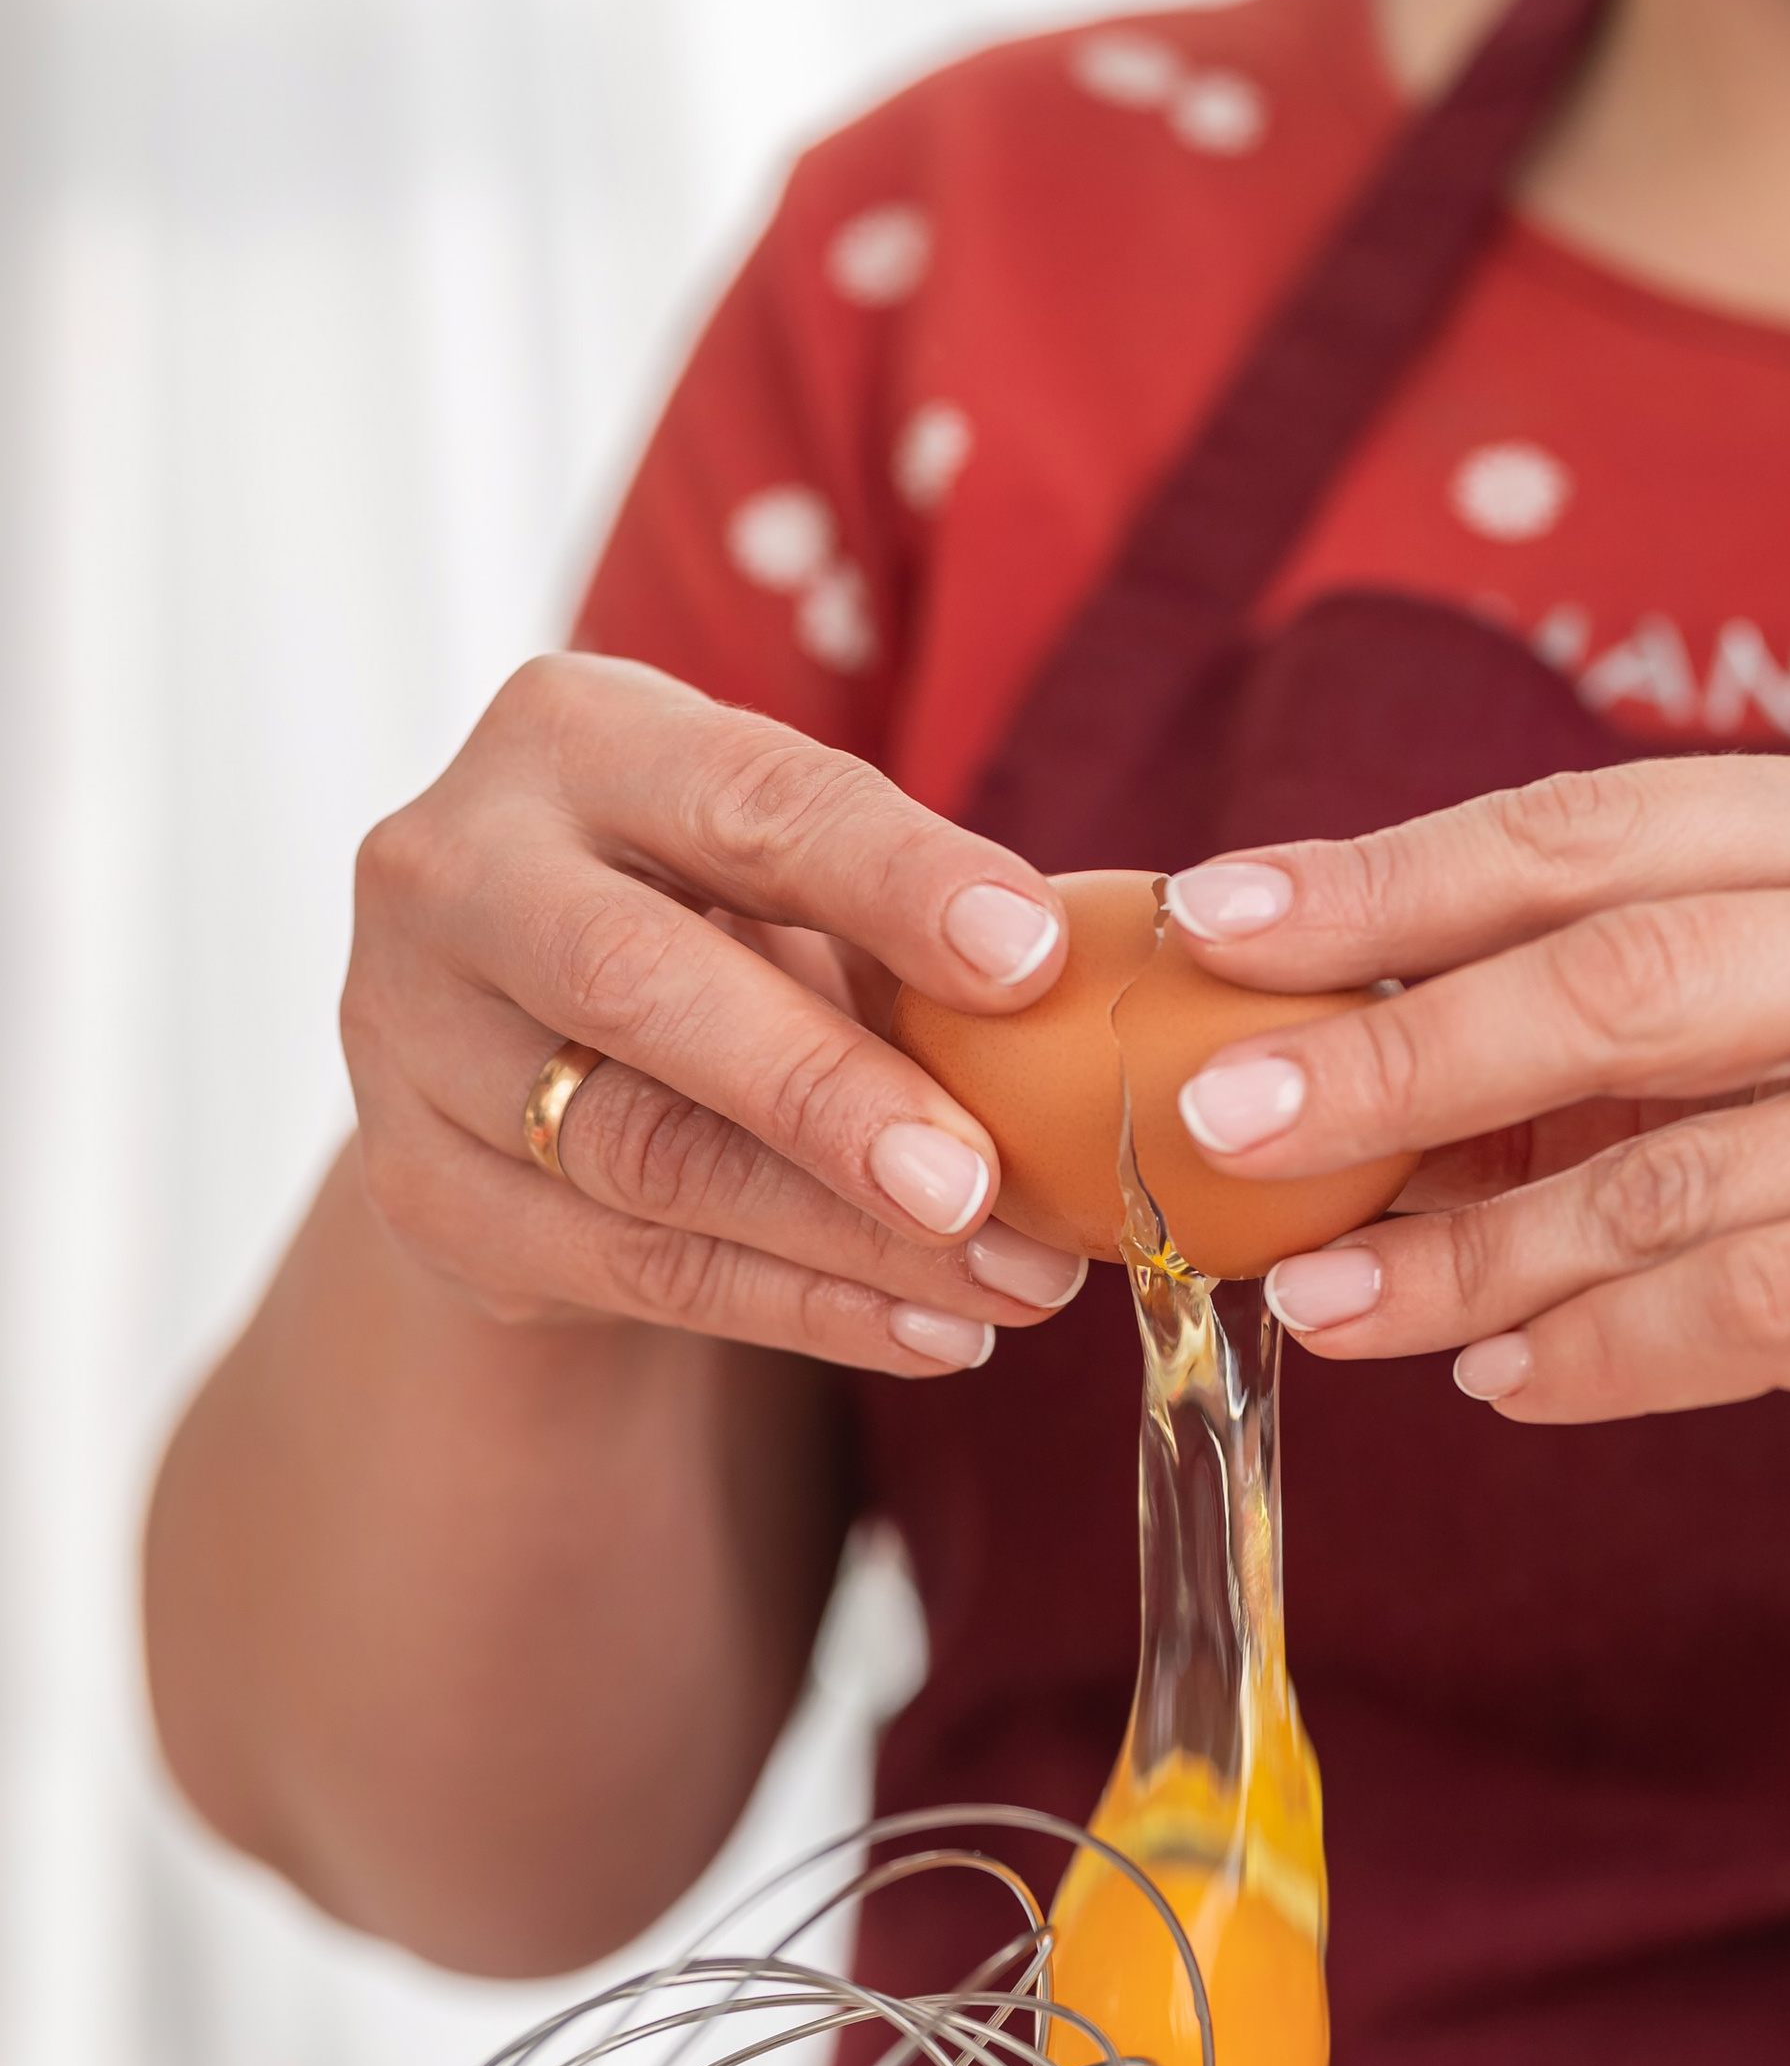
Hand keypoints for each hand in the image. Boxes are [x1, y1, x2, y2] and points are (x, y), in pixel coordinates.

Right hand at [343, 655, 1086, 1374]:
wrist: (522, 1042)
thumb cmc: (712, 918)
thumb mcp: (788, 874)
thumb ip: (906, 918)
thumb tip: (1106, 1006)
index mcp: (574, 735)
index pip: (746, 799)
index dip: (893, 877)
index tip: (1034, 959)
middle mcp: (454, 867)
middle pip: (639, 984)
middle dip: (828, 1093)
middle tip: (983, 1186)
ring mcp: (406, 1034)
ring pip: (640, 1155)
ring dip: (845, 1237)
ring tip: (1014, 1283)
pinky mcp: (417, 1187)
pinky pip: (629, 1265)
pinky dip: (799, 1308)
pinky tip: (930, 1330)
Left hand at [1162, 744, 1789, 1571]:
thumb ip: (1670, 1008)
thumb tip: (1353, 1049)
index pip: (1604, 827)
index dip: (1393, 877)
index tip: (1220, 918)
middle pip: (1622, 975)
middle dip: (1396, 1054)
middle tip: (1228, 1122)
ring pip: (1670, 1173)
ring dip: (1471, 1253)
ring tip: (1334, 1304)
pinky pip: (1758, 1308)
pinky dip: (1603, 1354)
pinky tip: (1505, 1380)